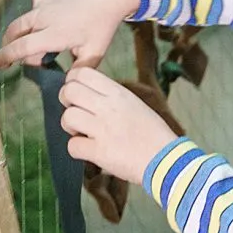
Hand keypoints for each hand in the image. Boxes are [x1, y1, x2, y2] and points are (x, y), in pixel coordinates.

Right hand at [0, 0, 138, 70]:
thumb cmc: (103, 25)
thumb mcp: (94, 52)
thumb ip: (79, 71)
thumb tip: (68, 86)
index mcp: (54, 34)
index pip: (20, 49)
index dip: (2, 59)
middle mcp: (44, 17)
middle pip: (17, 36)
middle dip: (16, 52)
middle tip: (36, 61)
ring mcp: (46, 3)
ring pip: (21, 21)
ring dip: (16, 35)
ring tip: (26, 46)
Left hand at [57, 65, 175, 183]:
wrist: (166, 159)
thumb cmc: (152, 133)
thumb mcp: (134, 103)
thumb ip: (111, 96)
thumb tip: (87, 93)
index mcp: (118, 93)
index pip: (82, 73)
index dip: (72, 81)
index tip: (75, 92)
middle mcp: (108, 107)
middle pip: (69, 91)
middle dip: (66, 102)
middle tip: (76, 112)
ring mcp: (102, 129)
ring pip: (67, 117)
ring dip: (70, 127)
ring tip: (82, 132)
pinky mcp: (99, 152)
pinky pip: (72, 146)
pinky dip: (77, 149)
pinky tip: (88, 150)